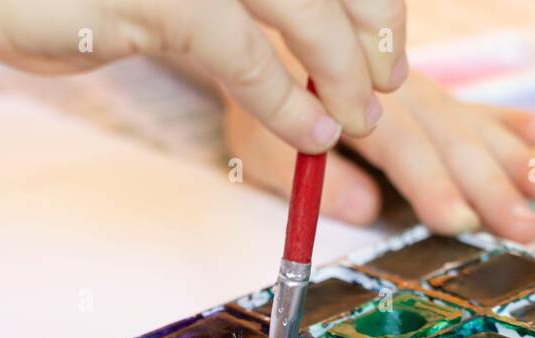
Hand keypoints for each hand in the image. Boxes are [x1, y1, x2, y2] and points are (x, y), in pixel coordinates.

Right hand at [0, 0, 408, 153]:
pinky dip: (284, 93)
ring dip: (341, 66)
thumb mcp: (148, 8)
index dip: (365, 2)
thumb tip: (277, 69)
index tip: (384, 47)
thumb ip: (214, 24)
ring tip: (360, 115)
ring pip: (300, 6)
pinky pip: (240, 47)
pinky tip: (310, 128)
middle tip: (386, 83)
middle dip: (369, 29)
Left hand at [225, 69, 534, 242]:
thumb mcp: (263, 149)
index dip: (429, 185)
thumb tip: (368, 211)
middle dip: (489, 186)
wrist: (264, 58)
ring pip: (470, 125)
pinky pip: (472, 107)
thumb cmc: (262, 114)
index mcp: (349, 102)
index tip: (457, 220)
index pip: (399, 146)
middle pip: (447, 141)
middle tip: (523, 227)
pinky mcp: (431, 97)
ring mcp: (417, 92)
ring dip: (512, 159)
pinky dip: (506, 121)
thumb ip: (319, 181)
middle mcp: (392, 92)